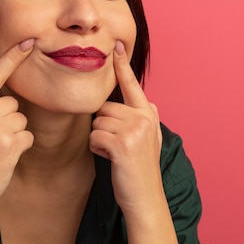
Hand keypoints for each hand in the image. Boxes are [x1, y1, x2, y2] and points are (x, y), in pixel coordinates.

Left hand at [89, 40, 162, 210]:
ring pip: (97, 123)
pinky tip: (113, 160)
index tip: (116, 46)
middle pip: (104, 108)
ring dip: (100, 140)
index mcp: (149, 113)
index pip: (132, 85)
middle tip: (119, 147)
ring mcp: (135, 129)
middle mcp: (144, 117)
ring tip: (117, 154)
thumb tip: (121, 101)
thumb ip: (136, 117)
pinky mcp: (122, 143)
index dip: (122, 66)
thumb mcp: (145, 137)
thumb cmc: (139, 169)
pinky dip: (97, 150)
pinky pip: (94, 138)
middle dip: (104, 128)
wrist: (145, 197)